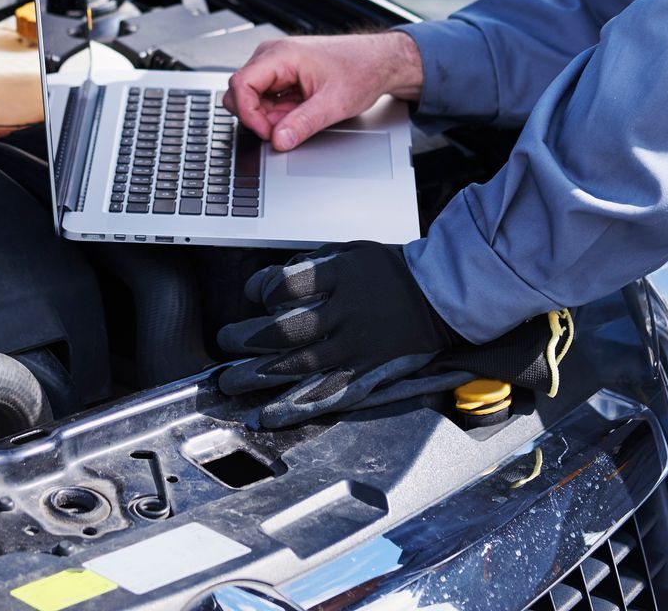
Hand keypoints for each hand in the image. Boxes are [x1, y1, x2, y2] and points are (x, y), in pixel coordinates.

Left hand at [216, 242, 452, 427]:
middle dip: (248, 337)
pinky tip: (270, 415)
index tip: (253, 293)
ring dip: (258, 376)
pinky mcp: (366, 371)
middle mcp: (346, 312)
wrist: (442, 296)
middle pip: (286, 329)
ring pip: (298, 365)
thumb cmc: (391, 272)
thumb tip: (271, 284)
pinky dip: (296, 407)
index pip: (287, 284)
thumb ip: (312, 265)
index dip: (263, 289)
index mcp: (341, 276)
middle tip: (225, 341)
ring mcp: (356, 346)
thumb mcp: (351, 251)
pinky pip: (327, 393)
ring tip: (230, 381)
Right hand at [224, 32, 422, 150]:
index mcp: (281, 55)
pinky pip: (266, 98)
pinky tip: (298, 112)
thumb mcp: (334, 103)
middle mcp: (272, 56)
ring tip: (298, 118)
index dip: (248, 114)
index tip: (266, 132)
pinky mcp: (281, 75)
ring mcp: (275, 65)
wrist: (379, 61)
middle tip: (284, 129)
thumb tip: (279, 141)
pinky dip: (277, 113)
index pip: (240, 84)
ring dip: (269, 116)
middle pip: (241, 92)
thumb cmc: (361, 69)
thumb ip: (303, 123)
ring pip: (252, 98)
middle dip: (257, 117)